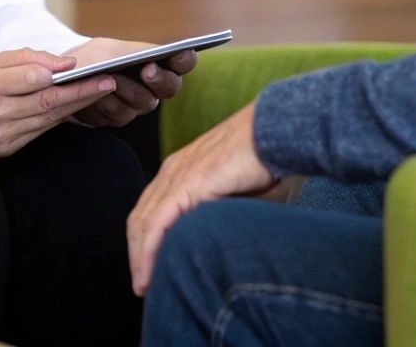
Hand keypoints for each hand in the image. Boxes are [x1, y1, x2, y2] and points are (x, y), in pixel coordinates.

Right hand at [0, 48, 115, 157]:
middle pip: (47, 103)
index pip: (34, 80)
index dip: (64, 75)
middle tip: (108, 83)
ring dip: (76, 107)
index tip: (88, 70)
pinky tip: (74, 108)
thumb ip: (29, 60)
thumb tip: (66, 64)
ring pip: (47, 119)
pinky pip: (39, 132)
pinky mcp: (4, 151)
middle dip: (82, 93)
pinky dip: (58, 119)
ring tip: (98, 93)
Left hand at [68, 38, 197, 127]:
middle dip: (159, 79)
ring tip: (110, 79)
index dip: (185, 59)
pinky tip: (91, 96)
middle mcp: (154, 88)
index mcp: (160, 64)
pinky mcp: (119, 119)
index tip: (178, 53)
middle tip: (147, 70)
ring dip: (125, 90)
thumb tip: (150, 59)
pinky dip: (103, 103)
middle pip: (170, 87)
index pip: (184, 63)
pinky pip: (117, 116)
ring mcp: (138, 106)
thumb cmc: (93, 57)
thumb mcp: (110, 49)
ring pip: (142, 103)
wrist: (66, 76)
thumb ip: (132, 55)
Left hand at [126, 102, 274, 294]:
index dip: (147, 241)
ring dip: (140, 259)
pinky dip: (148, 252)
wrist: (277, 129)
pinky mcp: (186, 184)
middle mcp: (172, 170)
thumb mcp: (241, 192)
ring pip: (143, 224)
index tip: (151, 267)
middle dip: (138, 254)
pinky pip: (156, 224)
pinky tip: (148, 274)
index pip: (151, 209)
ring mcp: (177, 175)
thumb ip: (225, 213)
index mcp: (182, 168)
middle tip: (144, 284)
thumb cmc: (268, 159)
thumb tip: (225, 243)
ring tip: (144, 286)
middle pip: (140, 218)